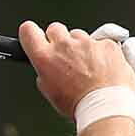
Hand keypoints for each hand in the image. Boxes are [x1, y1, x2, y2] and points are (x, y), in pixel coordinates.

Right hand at [17, 21, 134, 119]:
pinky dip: (102, 53)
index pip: (28, 30)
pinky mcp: (105, 43)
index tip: (37, 37)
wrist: (106, 107)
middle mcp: (64, 46)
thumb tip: (47, 65)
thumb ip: (45, 72)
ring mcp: (86, 42)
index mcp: (45, 58)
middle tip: (67, 59)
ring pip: (79, 35)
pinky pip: (100, 42)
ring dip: (81, 47)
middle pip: (55, 29)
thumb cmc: (80, 105)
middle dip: (59, 41)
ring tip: (89, 68)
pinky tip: (103, 69)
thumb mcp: (51, 92)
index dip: (32, 33)